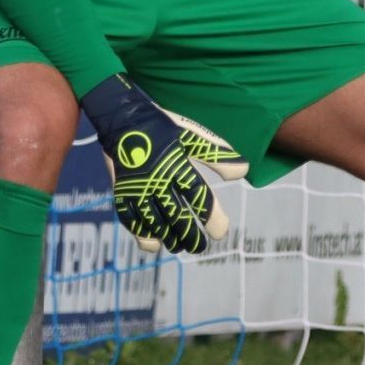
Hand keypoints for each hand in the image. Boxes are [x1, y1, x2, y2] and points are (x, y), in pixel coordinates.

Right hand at [80, 76, 246, 254]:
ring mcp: (137, 187)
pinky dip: (141, 234)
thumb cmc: (162, 126)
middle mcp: (157, 179)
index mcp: (177, 164)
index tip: (219, 232)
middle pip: (177, 216)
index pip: (198, 196)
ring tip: (179, 246)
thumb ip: (217, 154)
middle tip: (200, 247)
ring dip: (168, 238)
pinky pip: (130, 219)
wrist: (121, 116)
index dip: (211, 217)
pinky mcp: (121, 191)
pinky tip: (152, 243)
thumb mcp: (191, 135)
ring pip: (154, 222)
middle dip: (190, 235)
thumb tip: (244, 172)